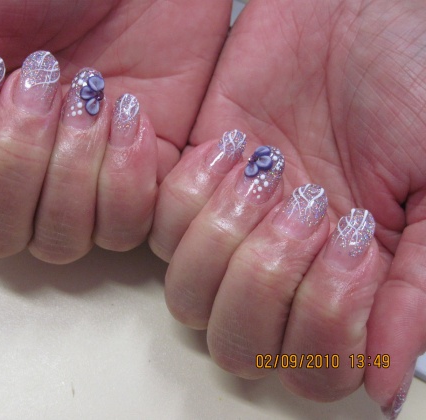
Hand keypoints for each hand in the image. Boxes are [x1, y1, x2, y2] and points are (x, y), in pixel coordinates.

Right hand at [0, 0, 229, 261]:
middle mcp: (23, 171)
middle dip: (13, 158)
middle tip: (42, 80)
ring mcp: (82, 185)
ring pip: (56, 243)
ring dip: (68, 170)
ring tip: (92, 93)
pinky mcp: (139, 186)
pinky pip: (123, 230)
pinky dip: (123, 180)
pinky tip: (131, 116)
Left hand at [150, 0, 425, 414]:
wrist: (355, 8)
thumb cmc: (412, 79)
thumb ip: (419, 287)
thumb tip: (384, 387)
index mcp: (348, 280)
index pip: (309, 365)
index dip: (322, 322)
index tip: (354, 246)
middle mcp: (285, 265)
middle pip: (235, 342)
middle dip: (266, 282)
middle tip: (311, 205)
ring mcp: (235, 225)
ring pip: (188, 293)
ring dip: (228, 235)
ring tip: (272, 169)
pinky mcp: (195, 181)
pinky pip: (161, 222)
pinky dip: (195, 188)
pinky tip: (237, 144)